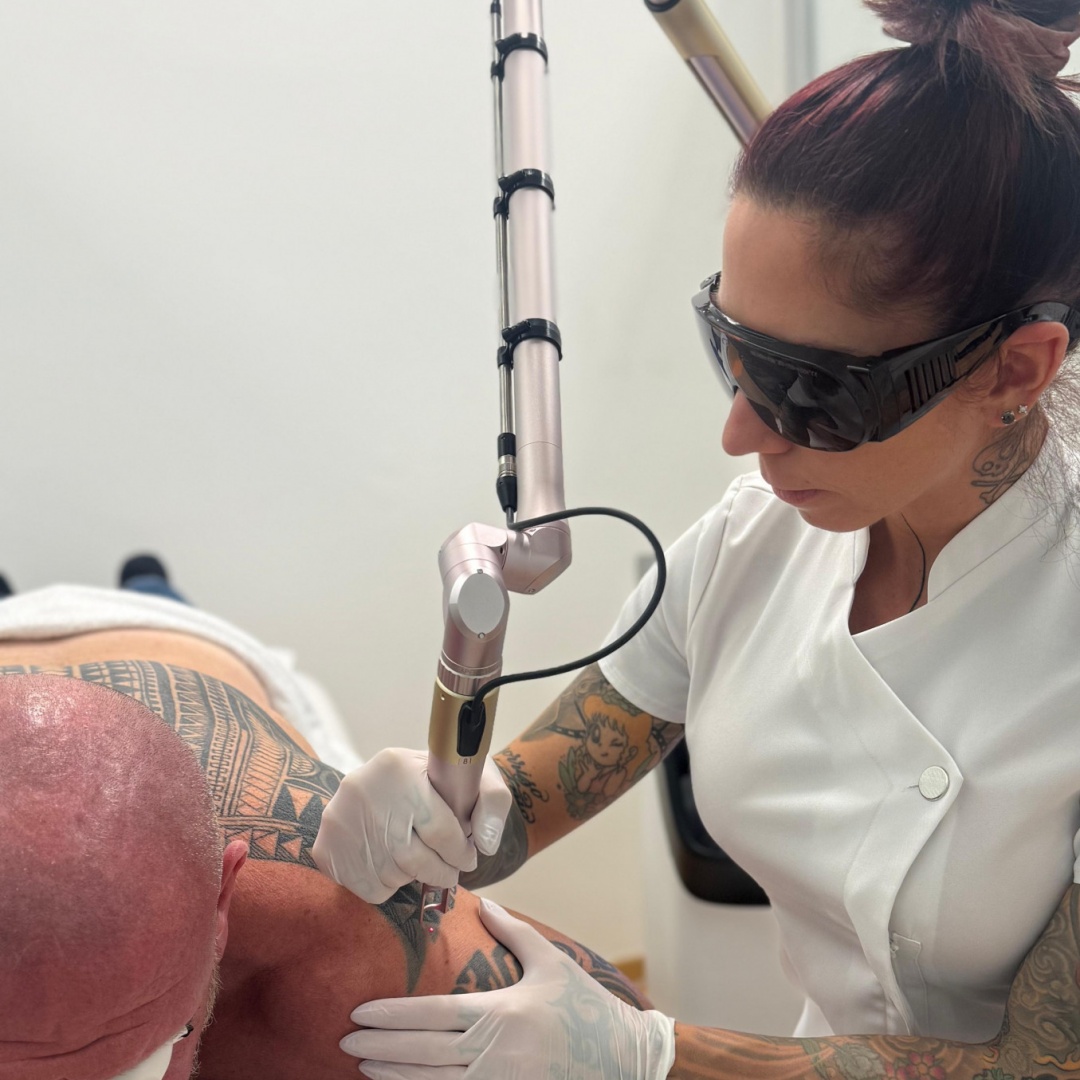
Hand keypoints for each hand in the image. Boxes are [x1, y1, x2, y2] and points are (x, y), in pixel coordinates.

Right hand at [312, 748, 512, 903]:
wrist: (378, 782)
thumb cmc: (431, 781)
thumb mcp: (464, 775)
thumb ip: (490, 800)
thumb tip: (485, 843)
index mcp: (398, 766)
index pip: (439, 826)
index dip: (460, 851)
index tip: (469, 858)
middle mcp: (363, 791)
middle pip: (414, 857)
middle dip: (441, 870)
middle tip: (451, 871)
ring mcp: (339, 822)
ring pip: (393, 875)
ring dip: (415, 877)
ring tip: (421, 860)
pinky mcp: (326, 850)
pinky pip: (371, 888)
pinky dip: (390, 885)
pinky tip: (395, 863)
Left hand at [340, 899, 675, 1078]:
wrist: (624, 1061)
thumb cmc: (585, 1008)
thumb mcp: (552, 963)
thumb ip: (515, 932)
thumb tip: (486, 902)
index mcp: (503, 1014)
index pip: (434, 1015)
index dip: (393, 1016)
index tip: (361, 1012)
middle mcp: (496, 1053)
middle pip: (424, 1053)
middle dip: (381, 1047)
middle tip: (345, 1038)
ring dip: (394, 1076)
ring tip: (362, 1065)